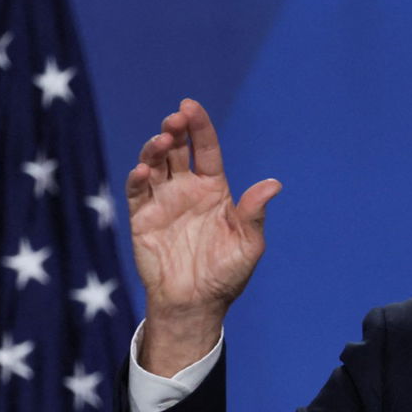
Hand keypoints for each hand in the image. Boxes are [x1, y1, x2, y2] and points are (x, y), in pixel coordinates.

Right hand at [126, 99, 281, 373]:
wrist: (195, 304)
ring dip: (155, 149)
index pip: (205, 149)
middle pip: (177, 149)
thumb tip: (274, 184)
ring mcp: (163, 201)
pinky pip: (137, 191)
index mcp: (214, 189)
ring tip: (160, 143)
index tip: (190, 107)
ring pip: (155, 163)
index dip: (199, 126)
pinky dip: (138, 177)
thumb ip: (254, 213)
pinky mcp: (143, 217)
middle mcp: (187, 189)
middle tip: (174, 120)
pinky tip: (145, 171)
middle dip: (174, 130)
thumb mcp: (248, 246)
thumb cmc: (226, 275)